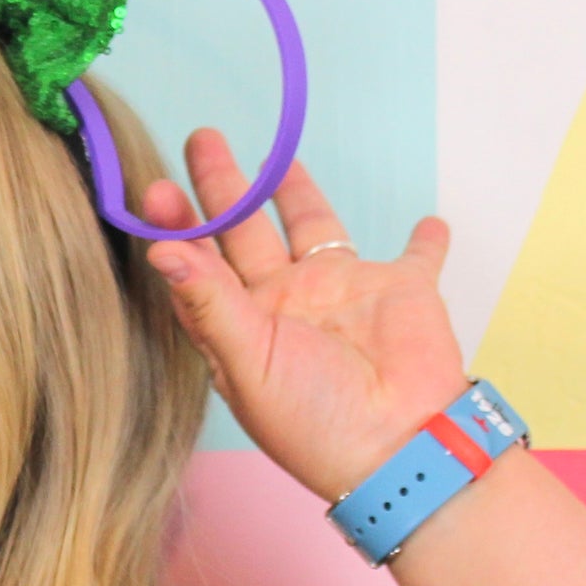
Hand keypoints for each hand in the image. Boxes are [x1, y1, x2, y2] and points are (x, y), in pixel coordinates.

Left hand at [143, 131, 469, 502]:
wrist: (401, 446)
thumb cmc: (316, 422)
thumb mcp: (250, 363)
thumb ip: (209, 304)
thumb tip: (159, 251)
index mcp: (243, 326)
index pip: (200, 267)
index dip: (179, 228)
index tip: (156, 189)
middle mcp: (286, 305)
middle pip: (246, 233)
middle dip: (223, 188)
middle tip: (202, 139)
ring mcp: (342, 293)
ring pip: (314, 227)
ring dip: (296, 192)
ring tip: (273, 158)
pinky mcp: (401, 289)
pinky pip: (417, 256)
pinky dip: (426, 240)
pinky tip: (429, 222)